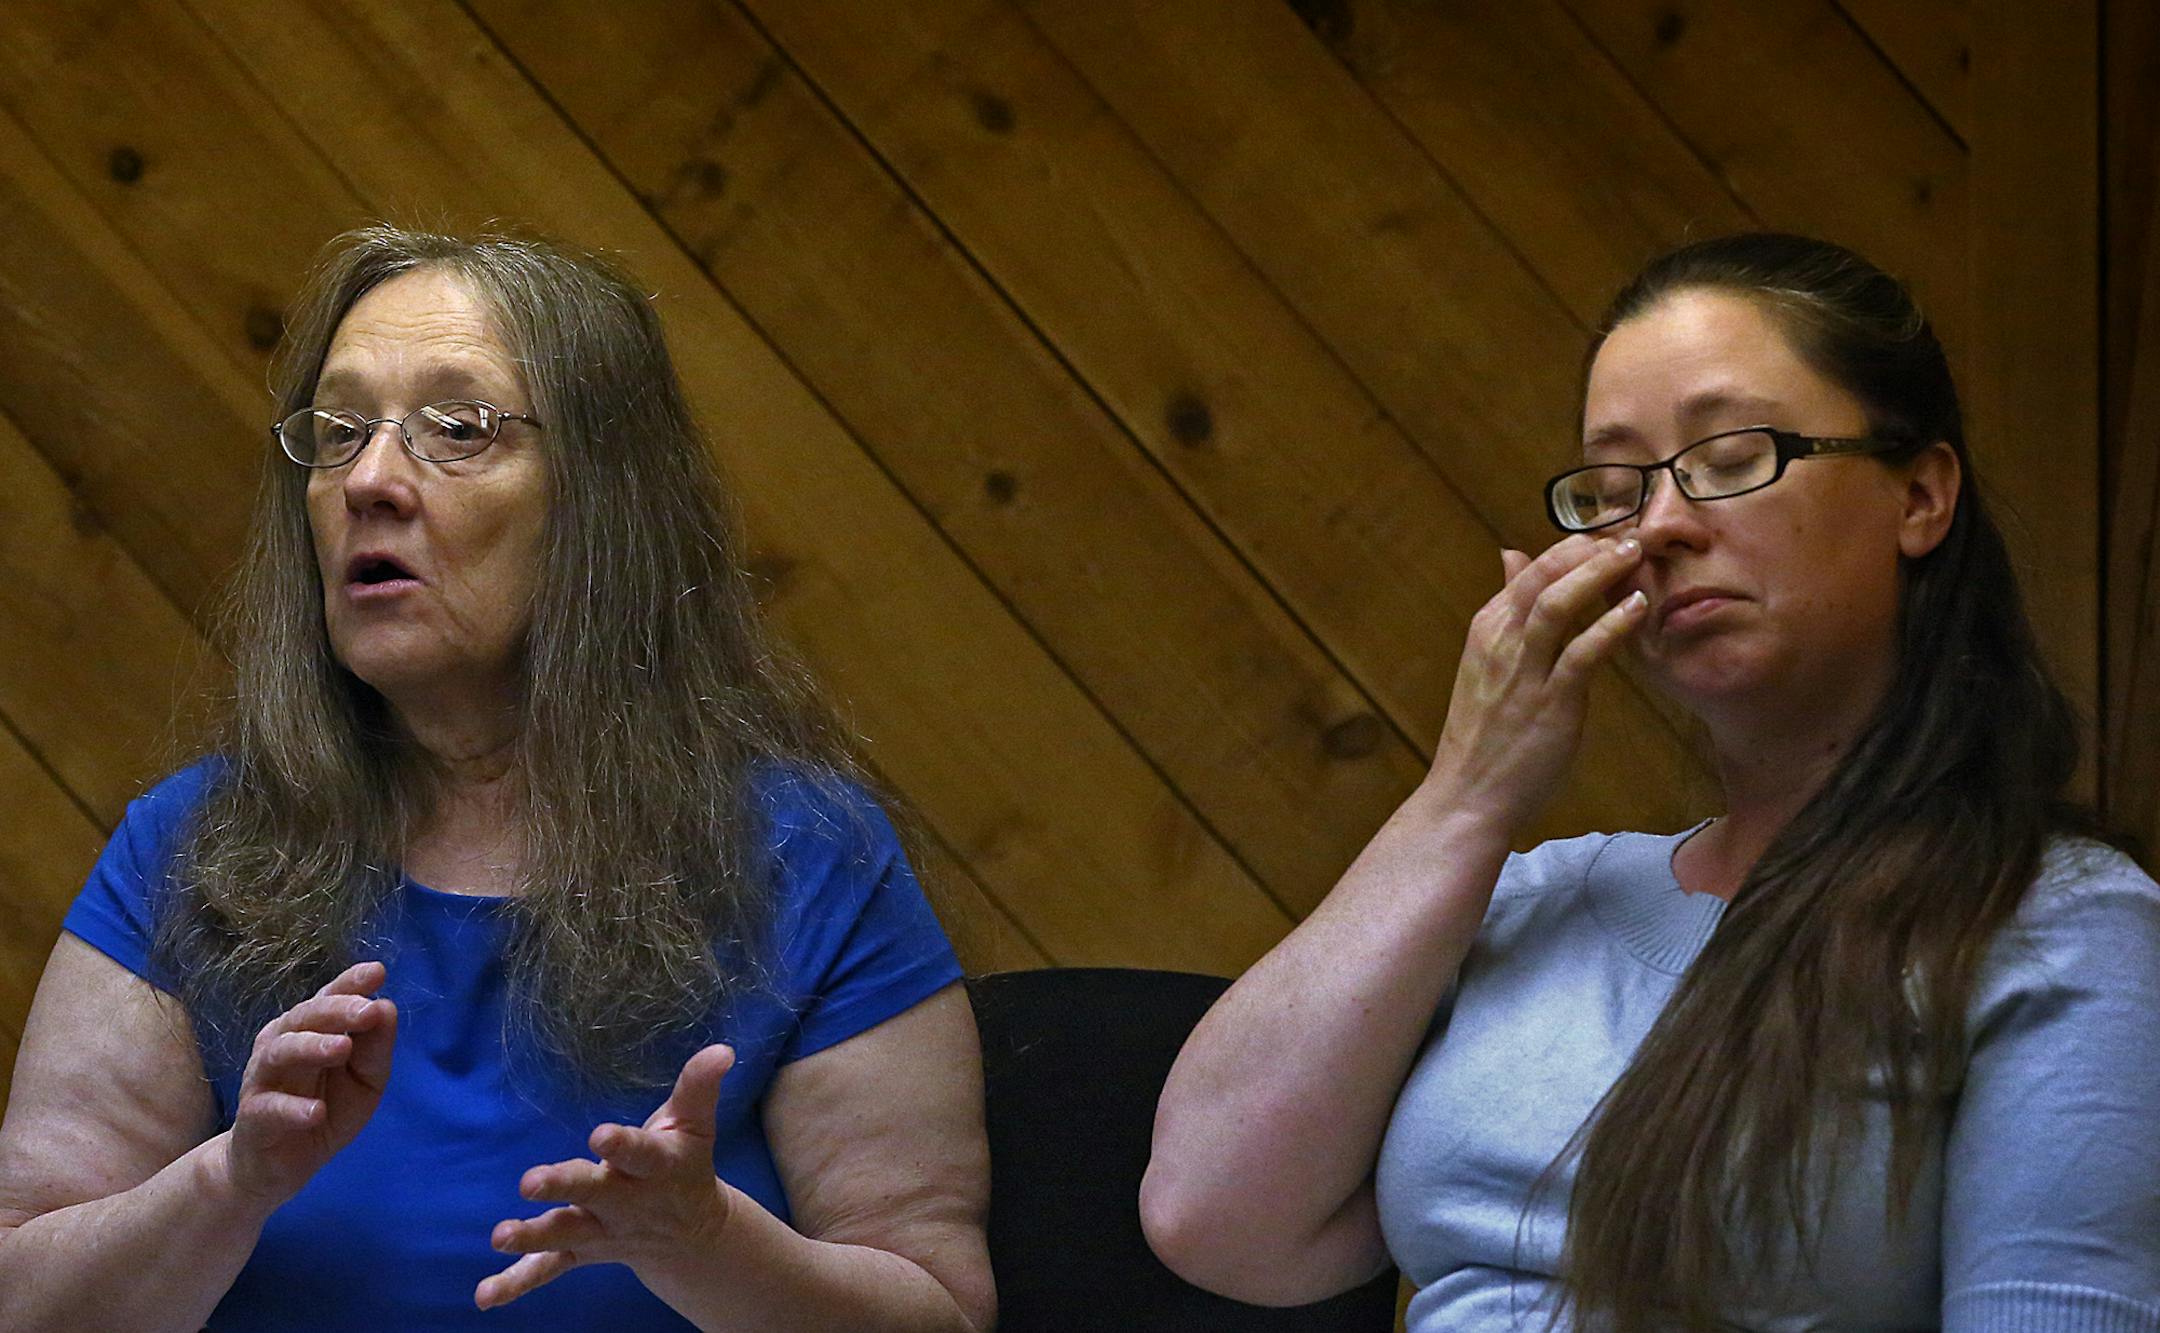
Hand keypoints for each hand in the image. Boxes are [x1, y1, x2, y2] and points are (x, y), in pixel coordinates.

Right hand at [221, 961, 396, 1207]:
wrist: (277, 1165)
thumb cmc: (323, 1109)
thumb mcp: (364, 1081)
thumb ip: (375, 1048)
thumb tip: (387, 1007)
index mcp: (310, 1031)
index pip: (328, 998)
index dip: (350, 982)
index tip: (377, 972)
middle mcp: (281, 1045)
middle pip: (304, 1018)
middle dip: (336, 1010)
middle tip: (367, 1010)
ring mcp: (263, 1080)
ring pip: (280, 1053)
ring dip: (312, 1047)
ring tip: (342, 1048)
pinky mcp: (253, 1118)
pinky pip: (268, 1108)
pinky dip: (292, 1108)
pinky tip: (316, 1111)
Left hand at [476, 1044, 737, 1310]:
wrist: (693, 1237)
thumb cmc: (685, 1164)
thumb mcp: (696, 1124)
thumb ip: (700, 1086)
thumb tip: (722, 1049)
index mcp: (655, 1166)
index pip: (639, 1152)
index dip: (621, 1144)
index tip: (599, 1135)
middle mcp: (627, 1201)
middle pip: (593, 1192)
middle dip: (563, 1186)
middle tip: (529, 1182)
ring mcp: (602, 1230)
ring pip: (565, 1232)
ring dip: (532, 1235)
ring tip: (499, 1236)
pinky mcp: (581, 1251)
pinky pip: (547, 1268)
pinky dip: (516, 1282)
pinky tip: (484, 1295)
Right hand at [1423, 534, 1647, 833]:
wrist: (1468, 795)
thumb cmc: (1485, 733)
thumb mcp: (1487, 660)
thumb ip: (1507, 607)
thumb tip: (1512, 554)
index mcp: (1487, 629)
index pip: (1531, 570)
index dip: (1571, 547)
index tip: (1607, 536)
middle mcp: (1500, 642)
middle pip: (1544, 576)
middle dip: (1588, 549)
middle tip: (1629, 534)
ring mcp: (1523, 671)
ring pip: (1558, 603)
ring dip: (1599, 573)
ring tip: (1635, 554)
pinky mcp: (1550, 702)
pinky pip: (1583, 653)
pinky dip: (1612, 624)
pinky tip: (1637, 608)